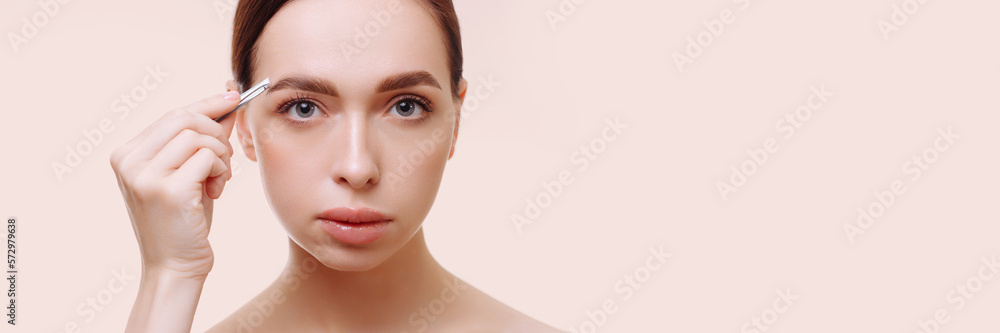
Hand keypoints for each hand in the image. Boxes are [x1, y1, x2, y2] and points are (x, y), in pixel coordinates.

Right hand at [110, 90, 240, 277]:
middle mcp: (128, 161)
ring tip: (218, 180)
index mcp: (126, 154)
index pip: (173, 114)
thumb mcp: (189, 173)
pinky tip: (216, 191)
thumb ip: (202, 140)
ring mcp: (144, 175)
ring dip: (221, 156)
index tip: (234, 96)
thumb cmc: (184, 220)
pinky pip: (208, 157)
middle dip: (217, 132)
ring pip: (199, 137)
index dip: (207, 103)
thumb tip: (227, 101)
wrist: (174, 266)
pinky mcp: (167, 189)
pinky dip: (222, 171)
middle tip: (225, 159)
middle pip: (185, 118)